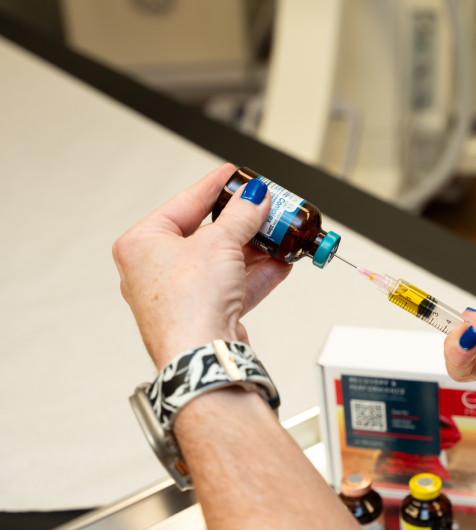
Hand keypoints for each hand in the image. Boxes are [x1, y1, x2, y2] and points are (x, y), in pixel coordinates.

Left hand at [112, 163, 291, 369]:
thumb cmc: (187, 304)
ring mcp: (180, 295)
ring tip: (279, 234)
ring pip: (222, 262)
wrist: (201, 355)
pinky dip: (256, 274)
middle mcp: (154, 270)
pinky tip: (280, 262)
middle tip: (263, 207)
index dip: (214, 186)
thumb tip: (253, 198)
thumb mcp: (219, 242)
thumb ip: (241, 215)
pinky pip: (232, 286)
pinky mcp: (203, 314)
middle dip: (241, 223)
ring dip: (254, 249)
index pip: (184, 203)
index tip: (233, 174)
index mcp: (141, 244)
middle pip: (206, 234)